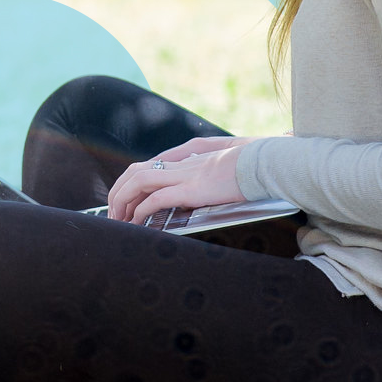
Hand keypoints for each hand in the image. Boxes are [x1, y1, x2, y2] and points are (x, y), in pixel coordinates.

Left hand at [106, 137, 253, 225]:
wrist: (268, 162)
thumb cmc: (254, 166)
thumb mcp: (228, 169)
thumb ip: (211, 175)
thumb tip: (202, 191)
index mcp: (189, 159)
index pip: (149, 167)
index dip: (131, 184)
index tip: (124, 202)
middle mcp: (183, 164)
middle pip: (136, 171)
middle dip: (118, 192)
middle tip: (113, 213)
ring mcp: (186, 175)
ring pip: (139, 182)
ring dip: (123, 200)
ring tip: (118, 220)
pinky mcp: (192, 189)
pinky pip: (156, 199)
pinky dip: (141, 210)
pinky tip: (137, 222)